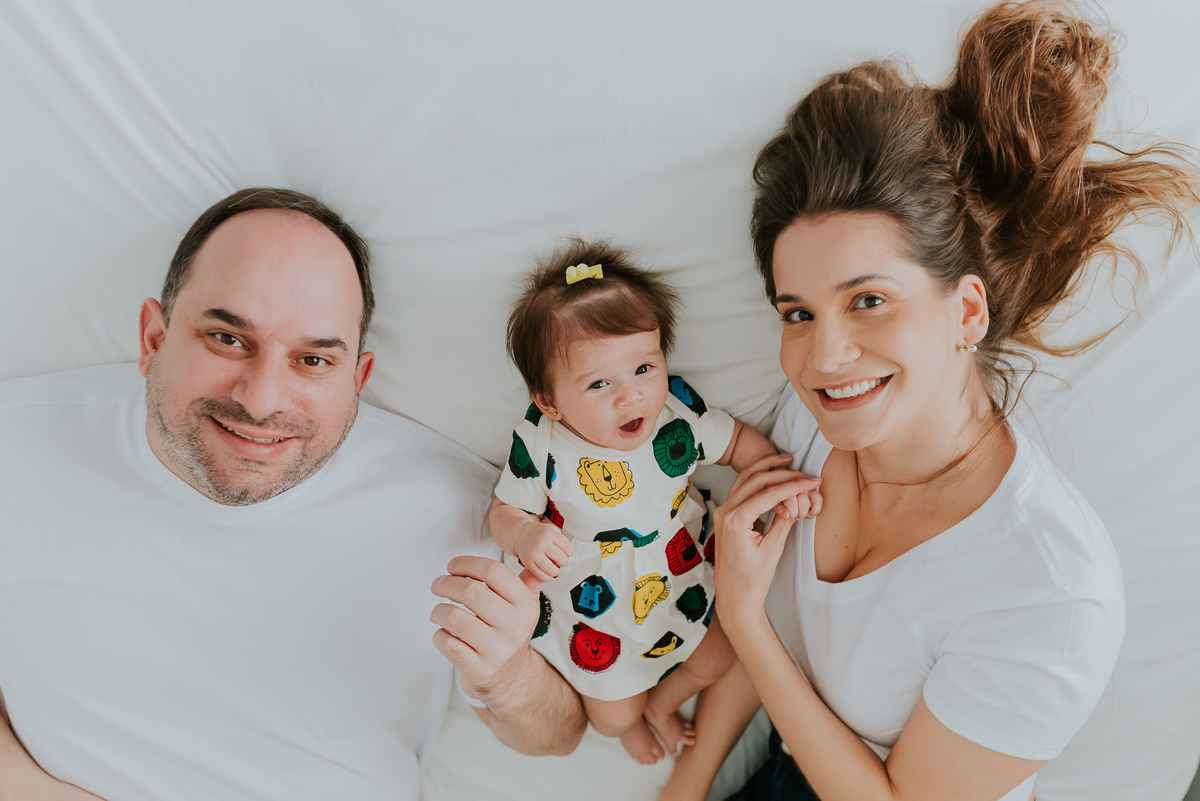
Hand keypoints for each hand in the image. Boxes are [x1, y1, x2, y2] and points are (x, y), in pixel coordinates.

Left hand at [430, 556, 541, 701]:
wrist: (512, 679)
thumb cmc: (510, 634)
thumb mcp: (525, 608)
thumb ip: (527, 581)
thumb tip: (535, 554)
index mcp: (525, 605)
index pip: (494, 572)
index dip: (467, 564)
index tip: (452, 566)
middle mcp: (514, 626)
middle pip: (471, 591)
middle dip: (446, 584)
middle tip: (437, 585)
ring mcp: (497, 650)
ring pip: (455, 618)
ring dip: (438, 611)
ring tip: (437, 611)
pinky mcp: (479, 669)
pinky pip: (448, 644)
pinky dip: (439, 635)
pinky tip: (444, 633)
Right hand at [512, 520, 572, 584]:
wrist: (521, 534)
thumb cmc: (539, 534)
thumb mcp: (551, 530)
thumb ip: (561, 540)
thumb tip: (568, 555)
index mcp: (549, 533)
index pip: (567, 547)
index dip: (570, 552)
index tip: (567, 553)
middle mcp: (541, 543)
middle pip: (560, 558)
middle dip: (564, 562)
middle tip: (562, 562)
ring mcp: (534, 553)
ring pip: (550, 569)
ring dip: (556, 572)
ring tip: (556, 570)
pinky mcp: (528, 563)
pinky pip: (540, 575)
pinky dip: (547, 577)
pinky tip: (549, 574)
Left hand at [714, 453, 820, 622]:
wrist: (735, 595)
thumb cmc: (752, 579)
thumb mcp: (773, 549)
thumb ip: (784, 521)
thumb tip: (795, 501)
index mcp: (736, 520)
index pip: (769, 493)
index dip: (794, 485)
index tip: (812, 481)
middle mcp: (726, 512)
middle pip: (756, 480)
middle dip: (783, 473)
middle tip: (805, 472)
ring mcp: (723, 512)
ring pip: (746, 479)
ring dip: (767, 468)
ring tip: (787, 460)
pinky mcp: (726, 515)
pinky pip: (741, 489)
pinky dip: (758, 479)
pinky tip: (772, 474)